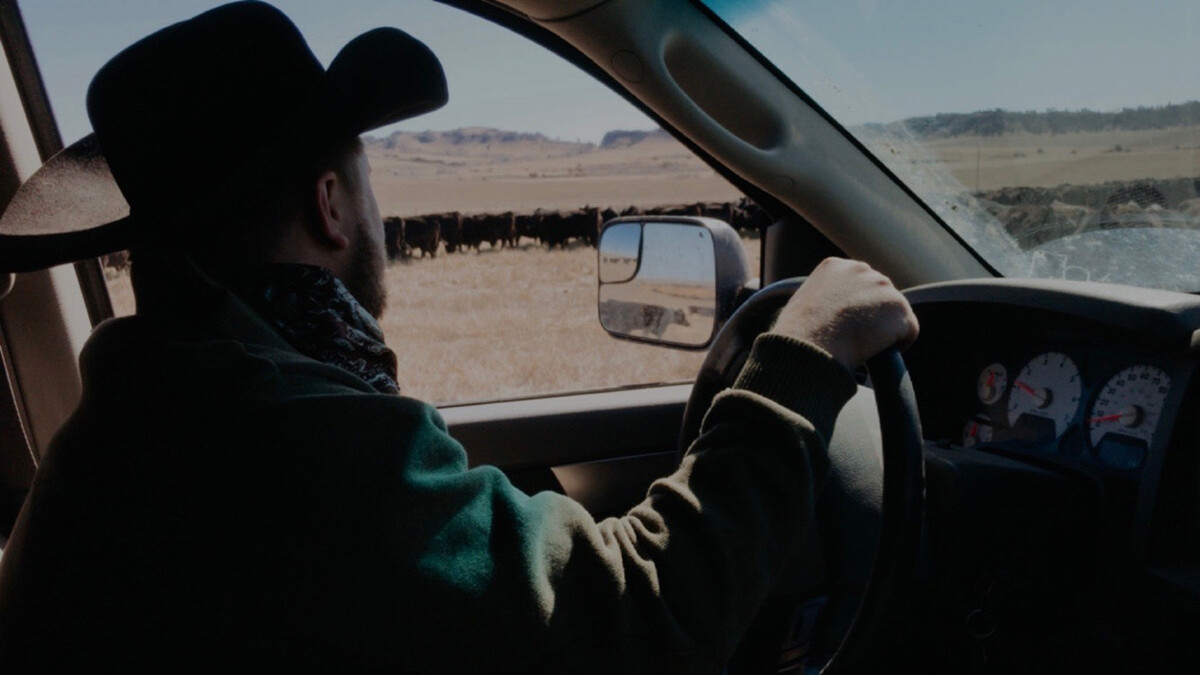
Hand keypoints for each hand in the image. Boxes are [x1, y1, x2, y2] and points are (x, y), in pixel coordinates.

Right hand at [770, 257, 918, 368]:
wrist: (809, 346)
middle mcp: (862, 270)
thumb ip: (823, 299)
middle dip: (873, 315)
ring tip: (865, 346)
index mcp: (836, 266)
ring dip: (885, 329)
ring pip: (895, 313)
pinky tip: (879, 353)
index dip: (855, 306)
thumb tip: (830, 315)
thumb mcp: (803, 304)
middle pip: (880, 294)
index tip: (847, 324)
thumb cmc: (798, 334)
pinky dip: (899, 344)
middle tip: (858, 337)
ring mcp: (884, 288)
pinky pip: (909, 331)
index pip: (858, 283)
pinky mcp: (900, 309)